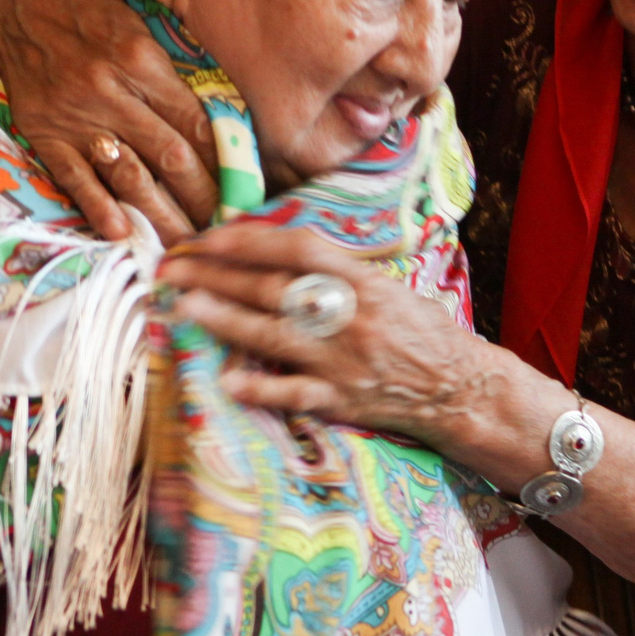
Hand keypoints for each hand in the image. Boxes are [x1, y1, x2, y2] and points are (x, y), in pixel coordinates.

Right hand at [0, 0, 217, 242]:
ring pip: (128, 175)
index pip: (195, 123)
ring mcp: (76, 117)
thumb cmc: (88, 10)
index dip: (222, 163)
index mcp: (142, 60)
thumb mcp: (137, 23)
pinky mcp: (43, 133)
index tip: (239, 189)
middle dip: (201, 196)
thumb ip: (170, 68)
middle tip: (221, 224)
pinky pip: (74, 177)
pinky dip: (98, 207)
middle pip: (171, 156)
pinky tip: (121, 233)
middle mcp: (111, 92)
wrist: (17, 1)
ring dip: (159, 214)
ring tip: (183, 242)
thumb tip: (213, 112)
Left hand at [157, 221, 483, 440]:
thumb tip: (283, 253)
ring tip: (184, 304)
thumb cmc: (421, 333)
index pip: (299, 249)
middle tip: (174, 266)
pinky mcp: (340, 399)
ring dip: (224, 318)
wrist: (460, 388)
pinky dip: (260, 387)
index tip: (211, 235)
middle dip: (217, 274)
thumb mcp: (390, 288)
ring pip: (273, 334)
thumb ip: (341, 274)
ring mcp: (342, 360)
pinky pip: (293, 393)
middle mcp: (350, 317)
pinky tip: (226, 380)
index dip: (251, 239)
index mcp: (364, 282)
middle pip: (273, 288)